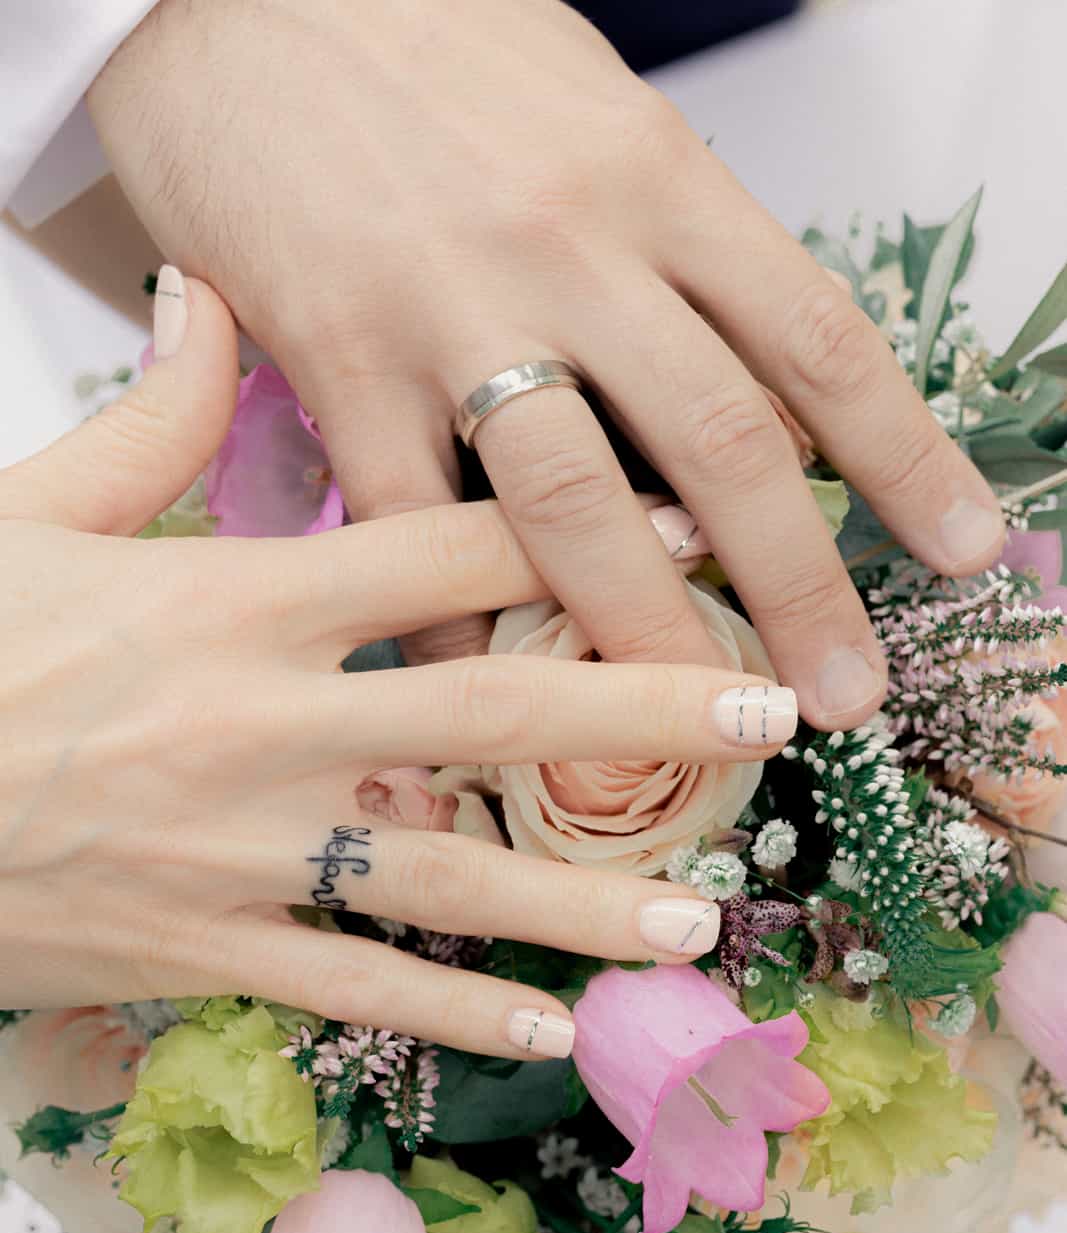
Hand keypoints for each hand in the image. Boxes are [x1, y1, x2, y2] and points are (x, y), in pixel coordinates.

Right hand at [0, 277, 791, 1057]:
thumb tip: (209, 295)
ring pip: (447, 886)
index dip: (573, 526)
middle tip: (764, 716)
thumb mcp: (27, 510)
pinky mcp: (202, 953)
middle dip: (637, 712)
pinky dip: (456, 1018)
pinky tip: (552, 1031)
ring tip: (700, 923)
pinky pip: (353, 991)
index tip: (687, 528)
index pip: (437, 549)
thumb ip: (151, 419)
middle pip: (486, 719)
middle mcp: (259, 730)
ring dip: (585, 908)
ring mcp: (238, 856)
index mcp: (227, 603)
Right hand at [89, 0, 1004, 726]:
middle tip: (847, 691)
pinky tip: (497, 683)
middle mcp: (570, 244)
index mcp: (655, 174)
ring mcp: (450, 306)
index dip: (904, 456)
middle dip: (800, 585)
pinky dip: (454, 616)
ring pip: (578, 502)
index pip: (816, 336)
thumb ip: (671, 245)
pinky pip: (410, 520)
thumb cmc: (427, 45)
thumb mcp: (591, 111)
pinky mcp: (335, 354)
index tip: (960, 548)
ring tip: (704, 722)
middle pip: (721, 442)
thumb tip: (754, 388)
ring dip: (650, 630)